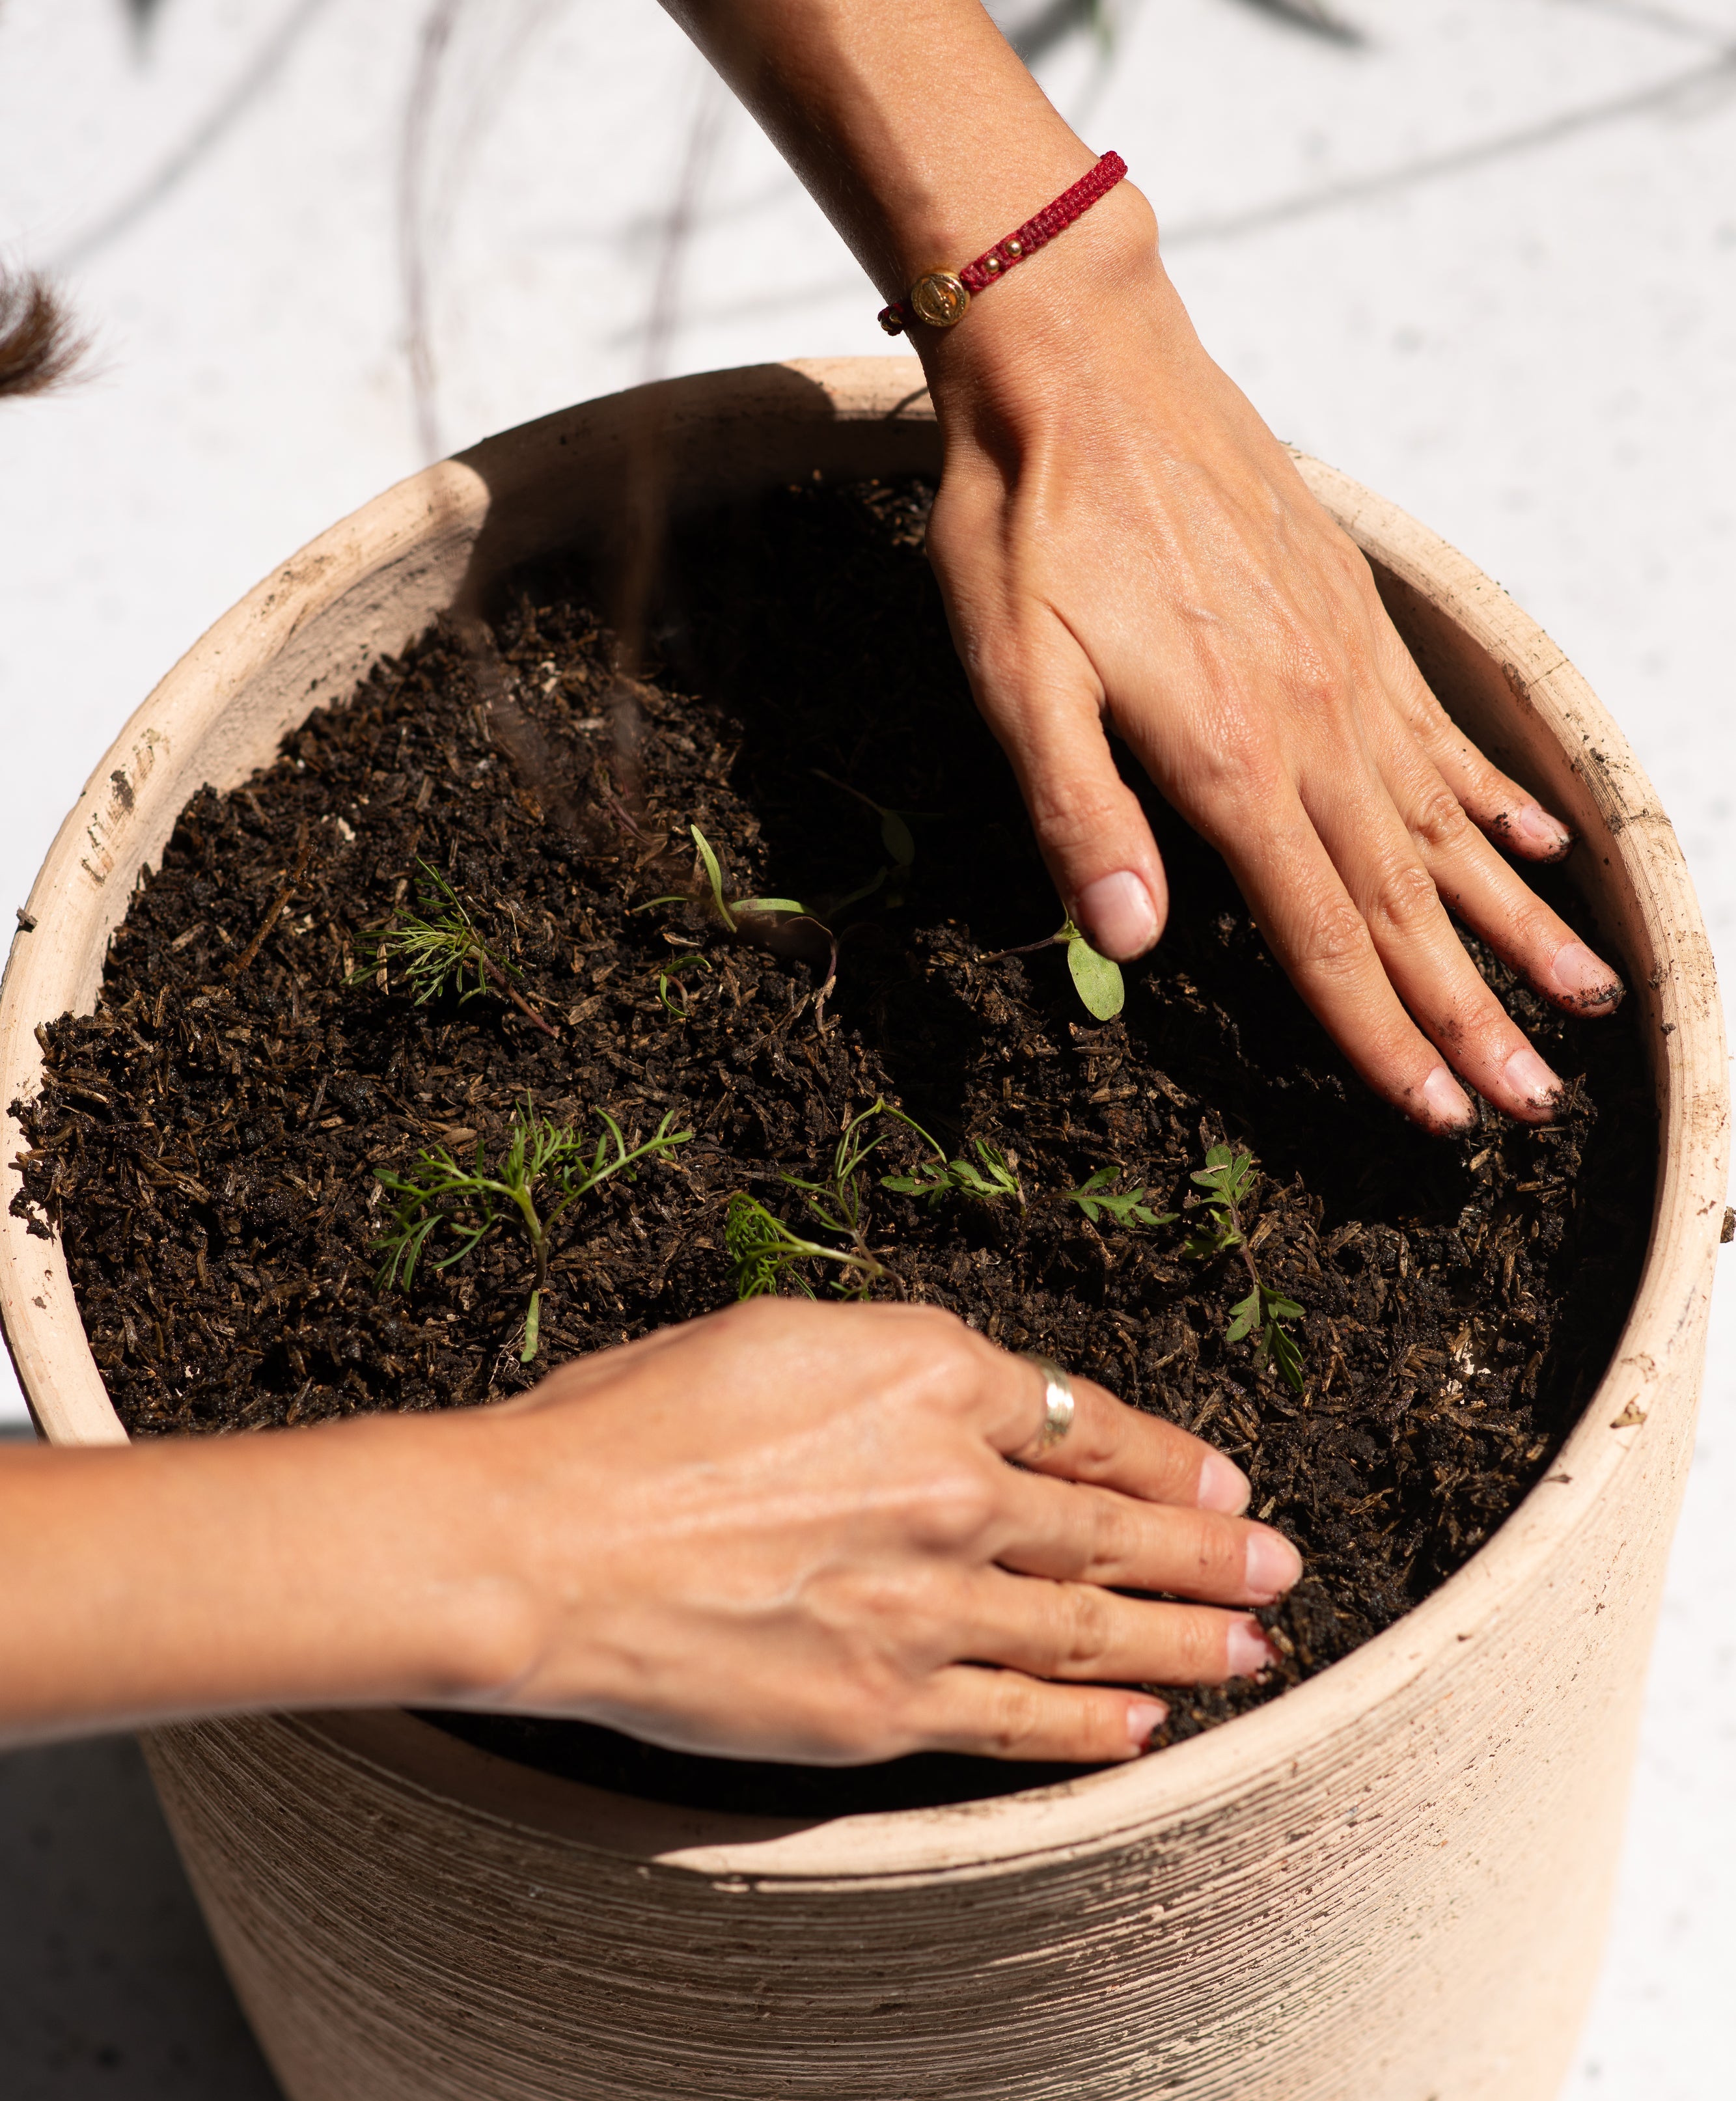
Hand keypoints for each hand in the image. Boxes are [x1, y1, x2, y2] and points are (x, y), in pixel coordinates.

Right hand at [465, 1299, 1298, 1764]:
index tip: (1218, 1480)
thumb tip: (951, 1405)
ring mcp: (931, 1602)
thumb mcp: (773, 1341)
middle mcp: (956, 1484)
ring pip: (1092, 1627)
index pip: (1084, 1418)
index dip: (1166, 1455)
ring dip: (1186, 1640)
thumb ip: (886, 1375)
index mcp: (928, 1370)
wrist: (542, 1547)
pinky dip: (1094, 1726)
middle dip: (1210, 1552)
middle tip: (1277, 1568)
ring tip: (1253, 1647)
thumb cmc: (623, 1427)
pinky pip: (1020, 1720)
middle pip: (1115, 1525)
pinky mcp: (889, 1704)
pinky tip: (1146, 1725)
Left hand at [920, 188, 1624, 1130]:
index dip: (1381, 1036)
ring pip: (1447, 833)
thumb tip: (1132, 938)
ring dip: (1514, 927)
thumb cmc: (1028, 524)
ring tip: (1585, 999)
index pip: (1323, 933)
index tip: (1441, 1116)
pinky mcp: (1354, 629)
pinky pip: (1444, 741)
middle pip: (1407, 905)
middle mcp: (1314, 731)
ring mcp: (1348, 678)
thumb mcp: (1013, 674)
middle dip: (1471, 1016)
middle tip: (1534, 1104)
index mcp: (1231, 763)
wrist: (1084, 358)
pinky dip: (1496, 805)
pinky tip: (1541, 849)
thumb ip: (1077, 809)